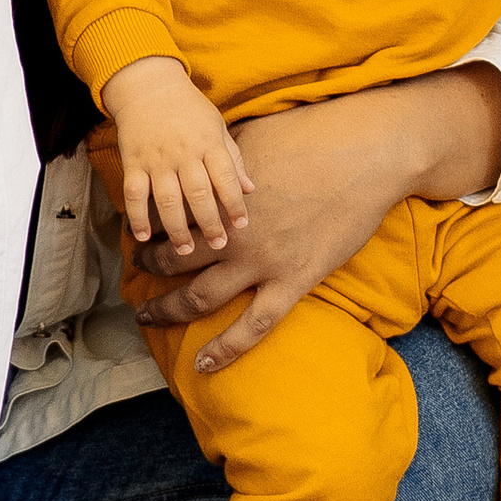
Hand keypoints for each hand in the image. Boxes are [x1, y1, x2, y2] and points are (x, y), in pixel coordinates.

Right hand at [104, 57, 253, 262]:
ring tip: (184, 250)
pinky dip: (137, 217)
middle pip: (198, 194)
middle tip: (218, 245)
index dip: (235, 203)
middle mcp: (184, 152)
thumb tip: (250, 189)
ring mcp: (157, 159)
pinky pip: (134, 194)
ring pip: (167, 200)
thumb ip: (233, 158)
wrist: (149, 85)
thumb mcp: (216, 125)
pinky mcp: (134, 162)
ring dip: (176, 228)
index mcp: (208, 142)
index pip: (226, 177)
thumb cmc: (189, 108)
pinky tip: (142, 236)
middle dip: (210, 223)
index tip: (242, 225)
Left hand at [125, 74, 496, 375]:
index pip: (168, 217)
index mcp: (218, 196)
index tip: (140, 228)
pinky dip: (225, 349)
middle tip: (137, 268)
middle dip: (149, 265)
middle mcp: (231, 233)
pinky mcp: (293, 281)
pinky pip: (253, 327)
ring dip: (168, 308)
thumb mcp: (251, 139)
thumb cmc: (310, 135)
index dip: (149, 225)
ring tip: (148, 315)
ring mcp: (261, 262)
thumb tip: (202, 158)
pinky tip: (203, 364)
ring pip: (200, 297)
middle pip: (173, 258)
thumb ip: (222, 159)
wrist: (364, 154)